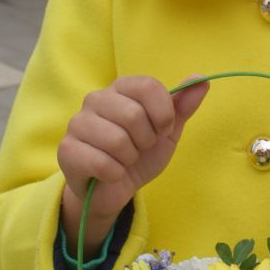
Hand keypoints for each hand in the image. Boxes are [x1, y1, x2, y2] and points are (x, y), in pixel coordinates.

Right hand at [58, 76, 207, 246]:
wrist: (114, 189)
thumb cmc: (140, 154)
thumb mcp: (167, 132)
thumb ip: (182, 106)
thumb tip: (201, 80)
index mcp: (121, 88)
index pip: (148, 86)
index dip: (163, 113)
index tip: (162, 129)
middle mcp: (95, 99)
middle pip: (133, 115)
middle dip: (145, 141)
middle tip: (139, 148)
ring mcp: (77, 123)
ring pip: (117, 140)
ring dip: (129, 159)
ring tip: (124, 160)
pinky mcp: (67, 150)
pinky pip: (103, 163)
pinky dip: (115, 174)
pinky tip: (110, 173)